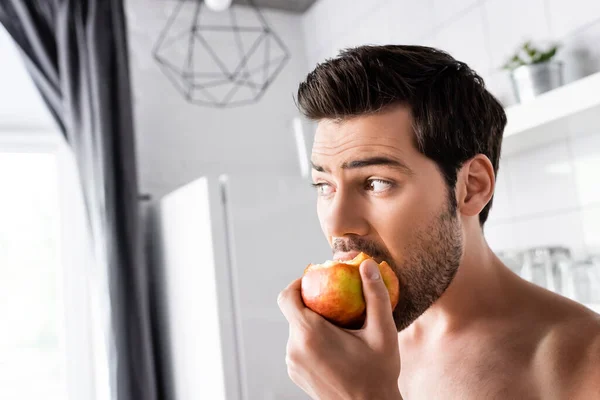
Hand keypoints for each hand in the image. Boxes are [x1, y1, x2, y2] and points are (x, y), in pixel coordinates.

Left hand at [278, 259, 401, 399]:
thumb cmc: (378, 374)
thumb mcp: (383, 333)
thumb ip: (375, 296)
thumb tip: (367, 265)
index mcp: (309, 334)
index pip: (287, 296)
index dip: (299, 283)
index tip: (318, 280)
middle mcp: (294, 348)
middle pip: (294, 313)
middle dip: (313, 304)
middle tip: (338, 303)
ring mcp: (292, 364)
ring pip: (297, 330)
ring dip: (313, 324)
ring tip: (340, 327)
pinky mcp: (295, 374)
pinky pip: (299, 347)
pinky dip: (312, 341)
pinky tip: (336, 347)